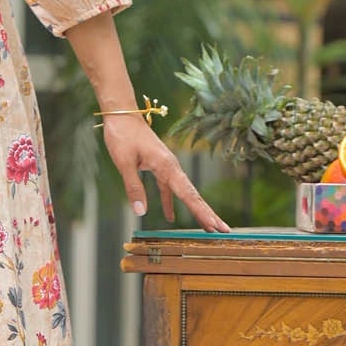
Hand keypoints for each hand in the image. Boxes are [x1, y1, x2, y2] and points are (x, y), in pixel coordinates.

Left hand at [101, 115, 230, 232]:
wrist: (121, 114)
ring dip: (194, 209)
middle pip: (193, 195)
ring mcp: (166, 166)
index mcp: (167, 165)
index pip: (188, 194)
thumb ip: (133, 187)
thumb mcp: (124, 162)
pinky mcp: (158, 166)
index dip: (202, 212)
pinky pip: (168, 188)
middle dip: (208, 213)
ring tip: (206, 227)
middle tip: (224, 231)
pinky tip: (169, 216)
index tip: (216, 226)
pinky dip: (170, 202)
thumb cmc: (122, 135)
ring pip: (184, 192)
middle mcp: (171, 166)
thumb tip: (140, 212)